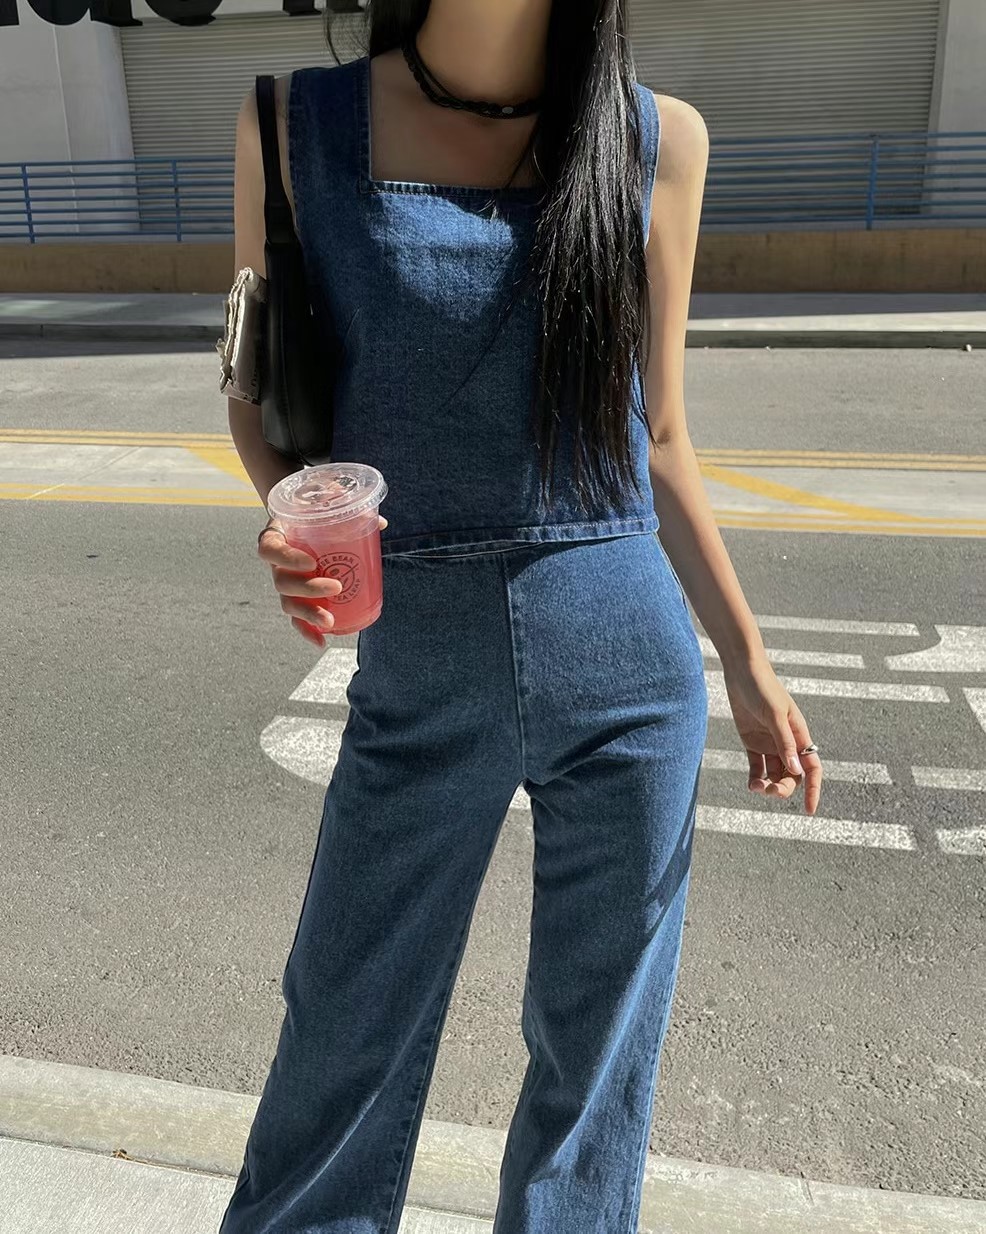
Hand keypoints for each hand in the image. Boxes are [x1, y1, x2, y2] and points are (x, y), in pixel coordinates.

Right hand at [257, 513, 388, 648]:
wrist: (303, 517)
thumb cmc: (314, 509)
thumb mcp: (324, 500)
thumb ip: (346, 505)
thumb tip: (380, 523)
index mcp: (275, 536)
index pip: (269, 549)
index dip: (286, 558)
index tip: (311, 562)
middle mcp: (276, 563)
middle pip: (281, 582)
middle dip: (308, 589)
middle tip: (335, 586)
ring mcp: (285, 583)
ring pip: (288, 604)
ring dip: (308, 614)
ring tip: (329, 620)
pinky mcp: (296, 598)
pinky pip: (297, 619)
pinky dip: (307, 631)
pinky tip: (322, 640)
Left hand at [722, 656, 822, 814]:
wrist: (741, 670)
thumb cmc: (762, 687)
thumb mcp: (774, 714)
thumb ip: (784, 742)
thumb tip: (797, 770)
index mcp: (800, 735)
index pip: (812, 768)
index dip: (814, 790)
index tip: (810, 811)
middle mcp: (787, 742)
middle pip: (792, 776)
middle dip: (783, 788)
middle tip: (768, 790)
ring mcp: (769, 743)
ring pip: (774, 774)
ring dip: (767, 785)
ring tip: (754, 786)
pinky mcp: (752, 742)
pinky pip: (757, 767)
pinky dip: (755, 778)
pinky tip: (750, 784)